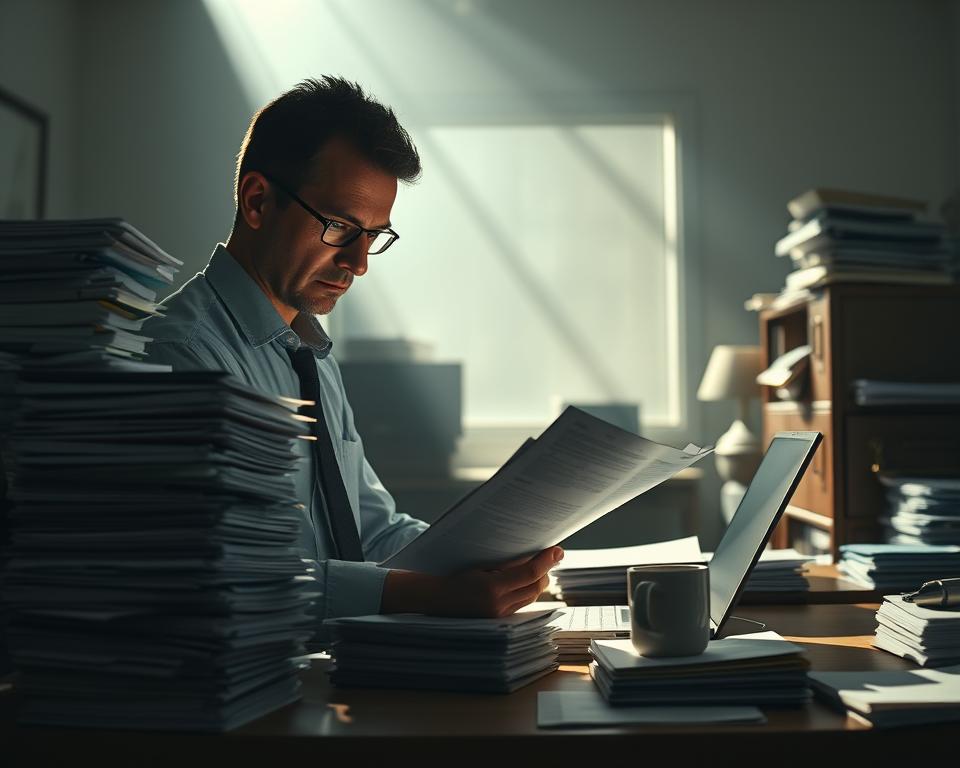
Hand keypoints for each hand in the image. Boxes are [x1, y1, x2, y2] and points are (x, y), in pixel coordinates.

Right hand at [381, 546, 563, 617]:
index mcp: (491, 589)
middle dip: (545, 570)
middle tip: (549, 553)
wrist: (435, 599)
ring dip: (538, 580)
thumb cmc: (454, 575)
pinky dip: (528, 589)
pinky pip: (523, 603)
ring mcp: (499, 616)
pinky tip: (526, 579)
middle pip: (536, 587)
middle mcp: (498, 606)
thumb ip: (506, 562)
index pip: (529, 574)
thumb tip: (533, 554)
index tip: (557, 549)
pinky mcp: (500, 620)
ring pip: (532, 596)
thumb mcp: (478, 564)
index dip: (545, 560)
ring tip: (537, 564)